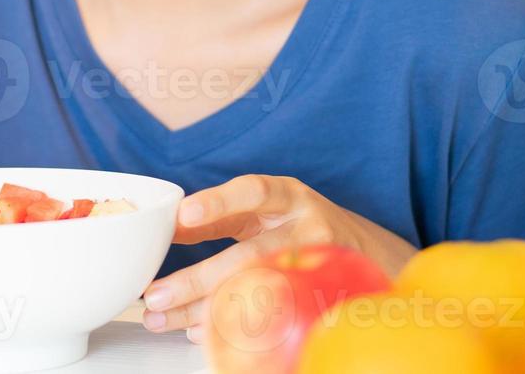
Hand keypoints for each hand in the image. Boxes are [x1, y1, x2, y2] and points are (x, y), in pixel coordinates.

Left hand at [139, 174, 415, 342]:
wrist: (367, 252)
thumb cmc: (299, 225)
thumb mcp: (265, 210)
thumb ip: (221, 219)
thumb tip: (170, 231)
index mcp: (285, 196)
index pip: (251, 192)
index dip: (218, 202)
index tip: (183, 214)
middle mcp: (304, 228)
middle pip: (250, 255)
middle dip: (198, 279)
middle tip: (157, 294)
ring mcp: (315, 267)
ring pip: (257, 294)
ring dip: (205, 311)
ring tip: (164, 319)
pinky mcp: (319, 298)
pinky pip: (272, 318)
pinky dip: (232, 327)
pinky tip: (200, 332)